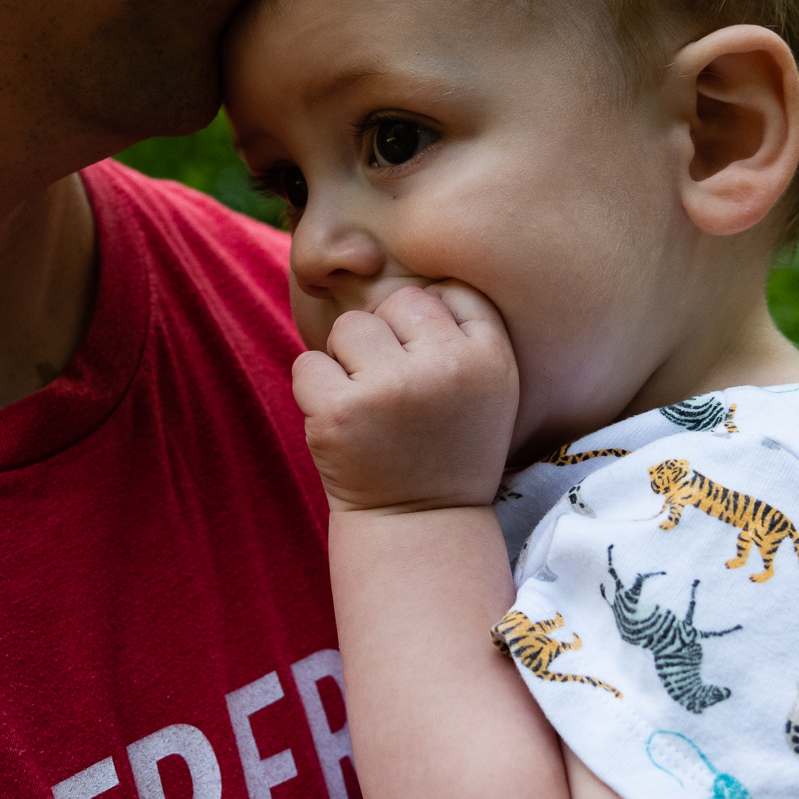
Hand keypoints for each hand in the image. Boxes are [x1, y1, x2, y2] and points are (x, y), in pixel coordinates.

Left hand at [290, 283, 518, 514]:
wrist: (419, 525)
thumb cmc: (447, 446)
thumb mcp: (488, 388)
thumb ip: (465, 330)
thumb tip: (412, 273)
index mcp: (491, 357)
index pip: (447, 291)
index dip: (426, 326)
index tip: (427, 368)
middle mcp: (447, 367)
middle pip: (396, 301)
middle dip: (387, 340)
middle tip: (398, 395)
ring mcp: (392, 388)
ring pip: (349, 327)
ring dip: (348, 361)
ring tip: (371, 408)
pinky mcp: (341, 412)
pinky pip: (307, 363)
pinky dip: (315, 390)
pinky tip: (343, 424)